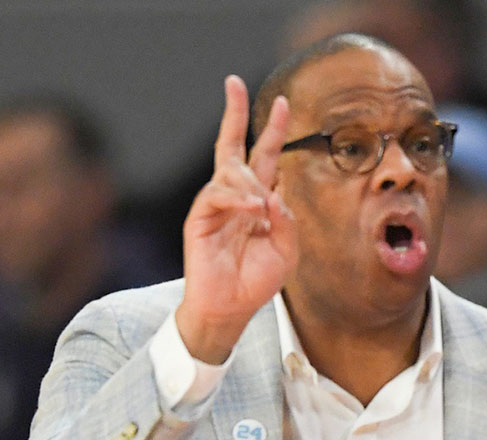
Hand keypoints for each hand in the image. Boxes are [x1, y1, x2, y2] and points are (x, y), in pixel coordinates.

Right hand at [174, 75, 296, 362]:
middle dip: (234, 114)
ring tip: (260, 207)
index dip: (274, 131)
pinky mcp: (200, 219)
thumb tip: (273, 193)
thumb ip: (286, 220)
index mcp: (259, 201)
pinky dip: (237, 198)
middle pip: (233, 146)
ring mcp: (216, 206)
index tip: (283, 102)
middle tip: (234, 83)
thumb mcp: (286, 251)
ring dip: (250, 182)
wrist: (231, 309)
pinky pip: (216, 195)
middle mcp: (236, 197)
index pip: (267, 157)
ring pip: (230, 171)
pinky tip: (252, 209)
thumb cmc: (256, 282)